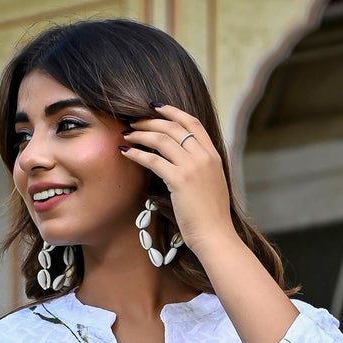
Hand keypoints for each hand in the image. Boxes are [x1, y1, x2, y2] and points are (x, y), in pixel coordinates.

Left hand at [121, 103, 233, 257]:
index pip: (193, 123)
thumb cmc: (211, 217)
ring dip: (141, 134)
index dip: (173, 112)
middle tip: (134, 122)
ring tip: (127, 135)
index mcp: (213, 155)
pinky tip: (126, 152)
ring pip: (162, 139)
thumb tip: (183, 162)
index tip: (156, 107)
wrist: (216, 235)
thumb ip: (201, 168)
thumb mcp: (212, 185)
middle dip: (150, 121)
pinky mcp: (179, 180)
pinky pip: (153, 160)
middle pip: (174, 127)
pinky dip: (137, 154)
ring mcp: (193, 167)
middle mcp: (204, 157)